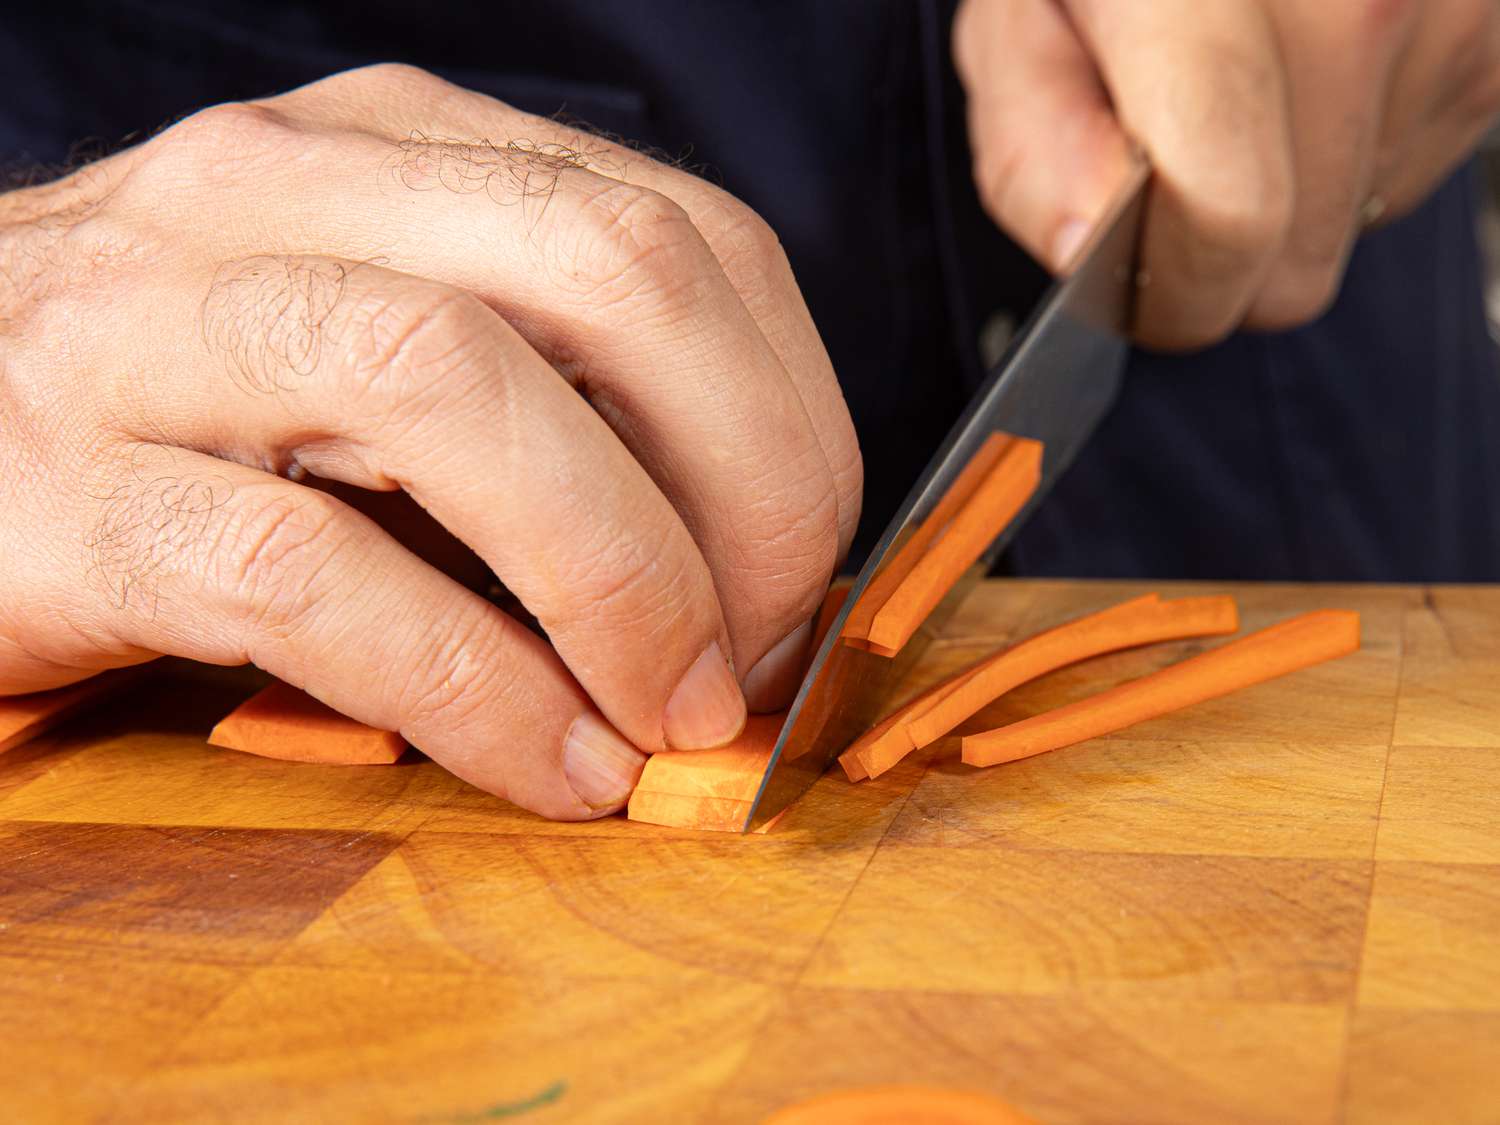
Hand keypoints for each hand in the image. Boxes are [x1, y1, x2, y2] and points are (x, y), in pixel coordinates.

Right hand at [0, 65, 860, 818]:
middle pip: (609, 276)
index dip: (789, 420)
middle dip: (745, 485)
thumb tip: (743, 563)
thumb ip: (551, 410)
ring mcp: (155, 325)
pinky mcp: (63, 490)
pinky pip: (307, 577)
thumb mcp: (384, 359)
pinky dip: (468, 687)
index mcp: (395, 156)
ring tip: (662, 716)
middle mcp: (281, 197)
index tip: (798, 570)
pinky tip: (544, 762)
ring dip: (617, 577)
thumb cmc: (187, 417)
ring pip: (450, 385)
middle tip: (754, 648)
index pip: (680, 238)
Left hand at [954, 0, 1499, 348]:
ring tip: (1243, 78)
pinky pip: (1411, 169)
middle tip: (1175, 158)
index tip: (1141, 288)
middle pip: (1297, 260)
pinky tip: (1307, 67)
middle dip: (1221, 250)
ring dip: (1289, 186)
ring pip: (1355, 221)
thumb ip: (1035, 133)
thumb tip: (1087, 238)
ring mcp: (1450, 3)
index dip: (1174, 292)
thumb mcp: (1019, 12)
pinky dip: (1351, 144)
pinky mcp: (1495, 34)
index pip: (1228, 215)